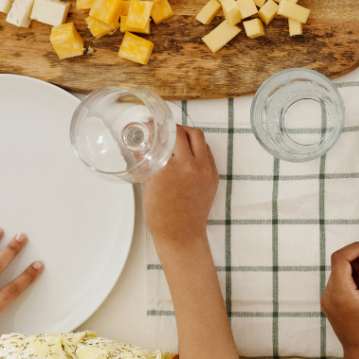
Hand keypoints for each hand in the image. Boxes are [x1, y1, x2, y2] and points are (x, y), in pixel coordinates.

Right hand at [143, 125, 217, 249]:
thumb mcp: (148, 184)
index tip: (152, 124)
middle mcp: (190, 166)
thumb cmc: (161, 215)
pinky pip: (207, 152)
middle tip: (164, 130)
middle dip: (173, 128)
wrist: (180, 234)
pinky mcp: (214, 175)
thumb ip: (148, 161)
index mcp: (169, 168)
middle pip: (184, 132)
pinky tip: (188, 151)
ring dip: (188, 134)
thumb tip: (144, 144)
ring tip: (178, 137)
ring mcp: (205, 170)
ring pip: (199, 138)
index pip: (167, 135)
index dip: (158, 126)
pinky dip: (198, 147)